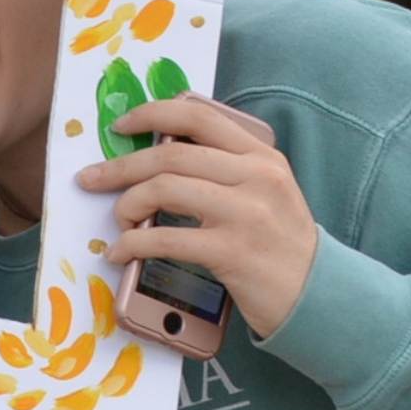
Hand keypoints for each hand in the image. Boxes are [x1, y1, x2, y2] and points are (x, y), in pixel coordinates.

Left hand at [79, 95, 315, 339]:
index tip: (120, 126)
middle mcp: (257, 176)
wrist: (320, 294)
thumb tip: (153, 156)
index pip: (198, 116)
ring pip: (164, 189)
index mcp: (261, 155)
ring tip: (120, 219)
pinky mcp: (233, 252)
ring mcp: (247, 214)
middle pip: (171, 154)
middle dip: (121, 166)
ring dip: (127, 204)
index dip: (151, 114)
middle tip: (91, 179)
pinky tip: (122, 252)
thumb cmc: (279, 241)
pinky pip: (166, 238)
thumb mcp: (265, 191)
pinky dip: (133, 243)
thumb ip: (223, 167)